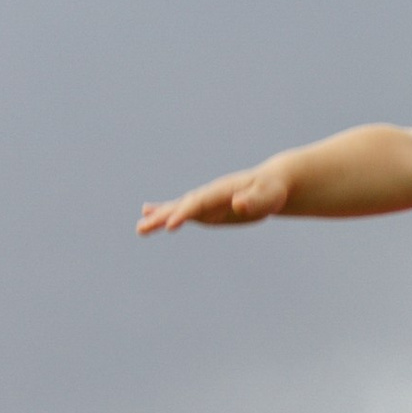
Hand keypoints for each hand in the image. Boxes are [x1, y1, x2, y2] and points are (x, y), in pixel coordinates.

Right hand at [136, 163, 292, 234]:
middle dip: (163, 217)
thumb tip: (239, 204)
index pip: (199, 203)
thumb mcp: (267, 198)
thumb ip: (254, 201)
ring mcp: (206, 201)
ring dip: (159, 217)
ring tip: (140, 228)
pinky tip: (149, 215)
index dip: (185, 213)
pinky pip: (183, 211)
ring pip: (178, 208)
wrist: (270, 184)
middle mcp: (209, 195)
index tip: (170, 226)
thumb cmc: (271, 191)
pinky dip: (166, 212)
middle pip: (182, 205)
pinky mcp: (206, 209)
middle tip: (142, 229)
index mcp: (221, 192)